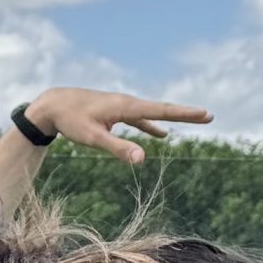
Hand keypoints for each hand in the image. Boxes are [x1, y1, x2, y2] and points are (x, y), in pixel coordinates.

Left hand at [21, 88, 211, 165]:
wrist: (53, 104)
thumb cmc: (71, 120)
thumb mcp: (93, 138)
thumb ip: (118, 148)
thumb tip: (142, 159)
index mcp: (126, 107)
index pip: (161, 111)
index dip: (184, 114)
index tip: (205, 114)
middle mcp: (128, 103)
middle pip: (162, 109)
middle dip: (185, 113)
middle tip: (209, 116)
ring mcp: (122, 107)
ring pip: (152, 113)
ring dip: (173, 117)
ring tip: (194, 119)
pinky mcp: (115, 112)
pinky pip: (139, 119)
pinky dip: (151, 125)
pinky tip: (161, 135)